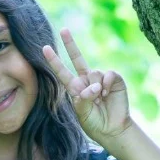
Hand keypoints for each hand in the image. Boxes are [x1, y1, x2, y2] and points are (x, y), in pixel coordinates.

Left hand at [42, 27, 130, 142]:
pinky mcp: (114, 79)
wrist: (113, 130)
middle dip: (70, 44)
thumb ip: (83, 100)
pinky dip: (107, 84)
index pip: (62, 72)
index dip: (54, 61)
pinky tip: (107, 95)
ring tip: (100, 100)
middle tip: (63, 30)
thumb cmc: (95, 124)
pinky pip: (108, 74)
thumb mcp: (83, 115)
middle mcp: (86, 81)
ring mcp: (100, 79)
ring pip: (94, 72)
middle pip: (77, 58)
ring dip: (96, 88)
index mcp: (75, 88)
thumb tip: (93, 86)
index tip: (45, 48)